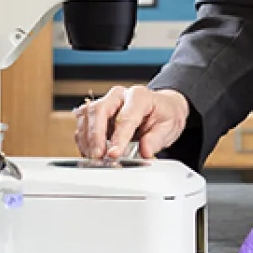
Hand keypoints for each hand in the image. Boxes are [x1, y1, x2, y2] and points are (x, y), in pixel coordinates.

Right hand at [73, 85, 189, 159]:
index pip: (125, 116)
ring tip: (95, 158)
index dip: (118, 137)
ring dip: (87, 139)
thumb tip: (145, 151)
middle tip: (98, 156)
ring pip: (86, 115)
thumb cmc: (163, 114)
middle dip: (95, 135)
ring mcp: (106, 102)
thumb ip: (156, 139)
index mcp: (139, 96)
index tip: (114, 154)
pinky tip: (91, 152)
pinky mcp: (96, 113)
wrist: (161, 108)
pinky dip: (84, 140)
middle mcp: (119, 95)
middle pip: (99, 110)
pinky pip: (83, 123)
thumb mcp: (169, 126)